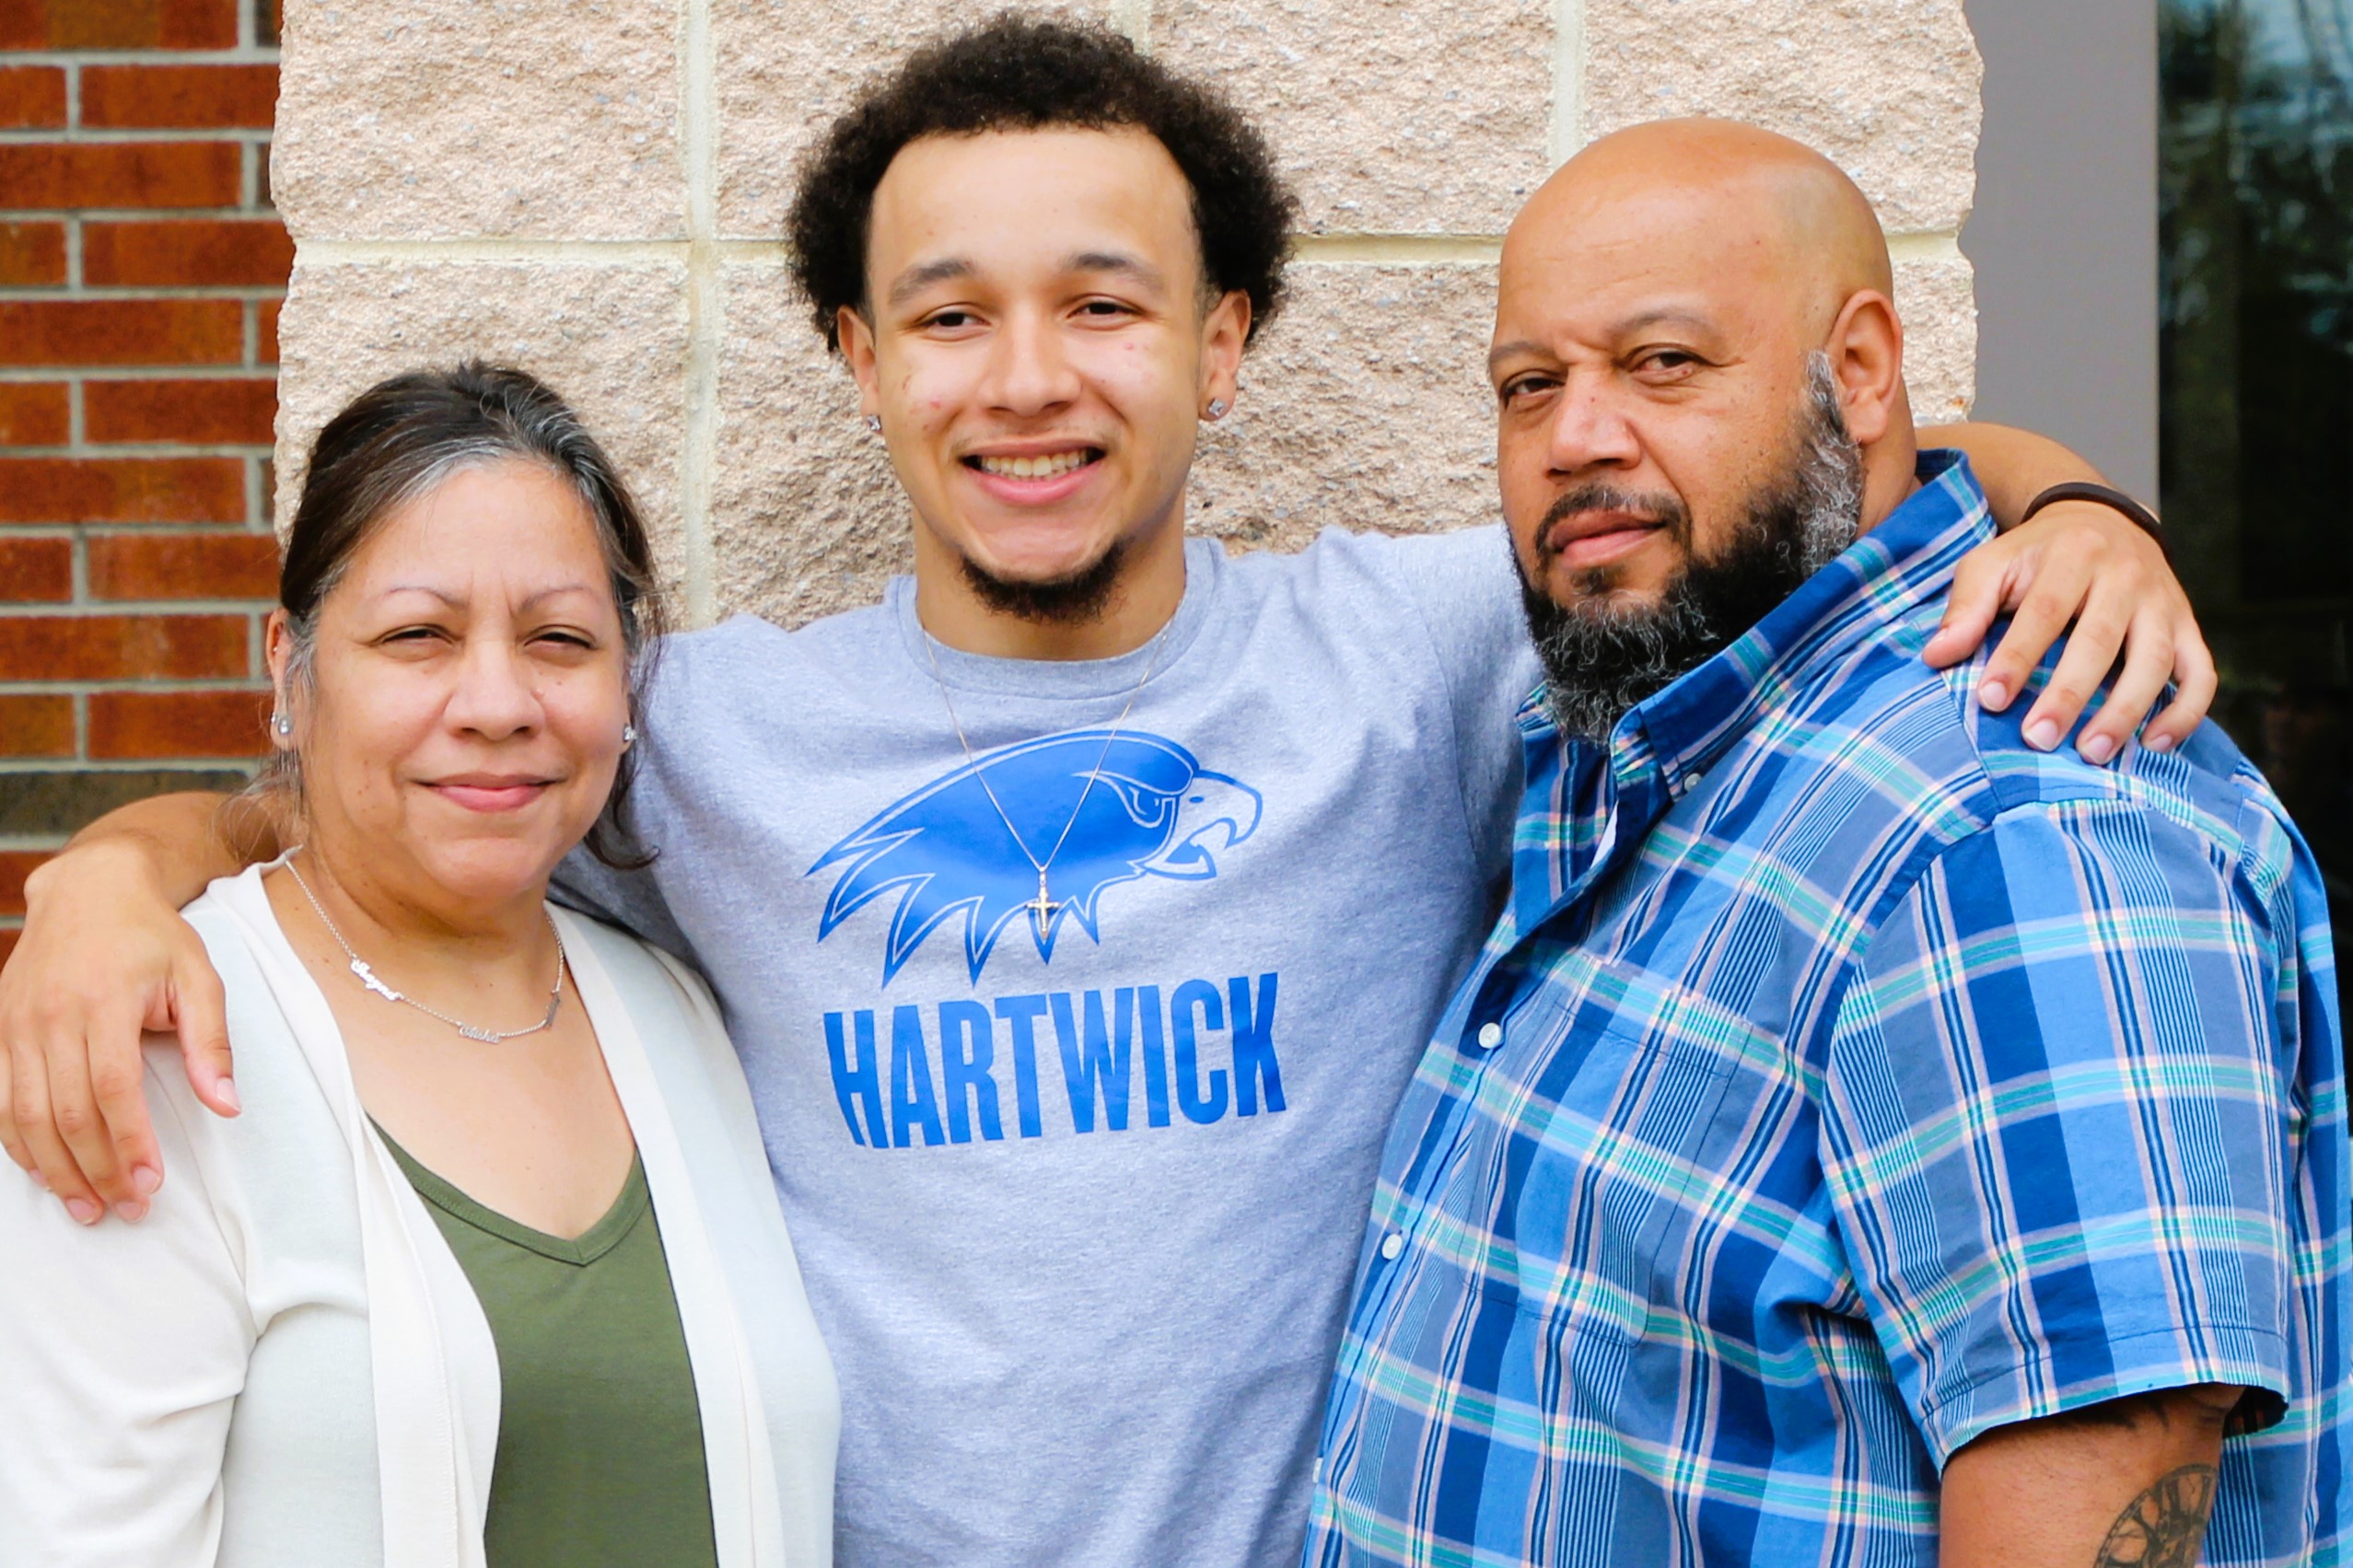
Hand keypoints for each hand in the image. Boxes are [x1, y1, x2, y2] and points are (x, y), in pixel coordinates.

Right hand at [0, 842, 238, 1222]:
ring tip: (86, 1207)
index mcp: (104, 1002)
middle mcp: (50, 1017)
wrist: (89, 890)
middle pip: (67, 1113)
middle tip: (126, 1209)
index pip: (112, 1089)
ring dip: (55, 1169)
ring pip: (26, 1115)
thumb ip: (211, 1043)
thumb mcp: (199, 977)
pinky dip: (18, 1143)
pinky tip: (44, 1172)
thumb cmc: (152, 937)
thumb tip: (226, 1105)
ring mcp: (16, 1025)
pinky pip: (0, 1099)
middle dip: (97, 1169)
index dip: (129, 1143)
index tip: (150, 1184)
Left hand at [1923, 498, 2214, 762]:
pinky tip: (2153, 744)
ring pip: (2155, 660)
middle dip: (2070, 694)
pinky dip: (2186, 710)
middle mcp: (2126, 575)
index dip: (2017, 658)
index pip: (2045, 612)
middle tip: (2038, 739)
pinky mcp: (2188, 626)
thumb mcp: (1993, 564)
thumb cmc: (2035, 555)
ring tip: (2092, 753)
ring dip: (2127, 710)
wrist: (2101, 520)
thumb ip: (1967, 608)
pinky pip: (2200, 672)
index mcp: (2073, 555)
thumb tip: (1935, 657)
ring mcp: (2163, 602)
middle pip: (2101, 640)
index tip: (1990, 700)